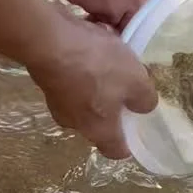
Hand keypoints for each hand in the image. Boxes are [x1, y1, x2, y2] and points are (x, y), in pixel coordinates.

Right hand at [28, 4, 156, 158]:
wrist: (49, 41)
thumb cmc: (97, 68)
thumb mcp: (136, 81)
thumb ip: (145, 99)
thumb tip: (143, 107)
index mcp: (99, 130)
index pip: (115, 151)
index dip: (128, 145)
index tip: (138, 131)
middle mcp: (74, 121)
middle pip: (100, 121)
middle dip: (115, 104)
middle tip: (128, 85)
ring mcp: (57, 100)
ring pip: (85, 96)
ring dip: (98, 80)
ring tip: (112, 56)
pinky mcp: (47, 77)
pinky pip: (72, 77)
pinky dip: (83, 65)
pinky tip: (92, 43)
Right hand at [57, 0, 169, 28]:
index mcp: (135, 3)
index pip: (138, 26)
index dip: (136, 22)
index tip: (136, 15)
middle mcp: (113, 12)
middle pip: (117, 22)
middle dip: (119, 15)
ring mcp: (91, 6)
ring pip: (98, 13)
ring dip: (102, 6)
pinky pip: (82, 2)